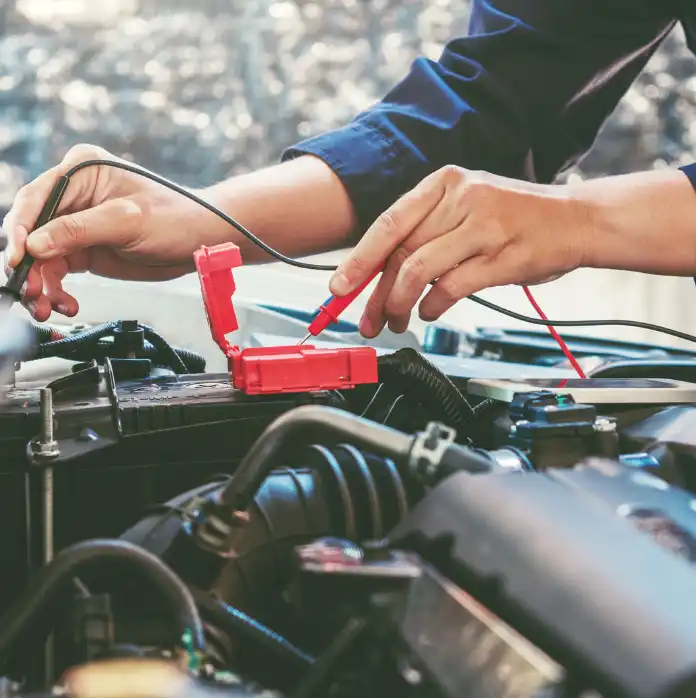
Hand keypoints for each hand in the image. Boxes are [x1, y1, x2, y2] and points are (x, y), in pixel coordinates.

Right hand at [2, 144, 212, 320]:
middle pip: (30, 230)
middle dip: (27, 264)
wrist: (199, 241)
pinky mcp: (83, 249)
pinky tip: (64, 304)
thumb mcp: (127, 221)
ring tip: (45, 307)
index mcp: (80, 171)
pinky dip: (55, 290)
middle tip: (29, 291)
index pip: (34, 199)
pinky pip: (56, 270)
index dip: (18, 230)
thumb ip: (78, 231)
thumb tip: (34, 244)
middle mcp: (72, 195)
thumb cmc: (175, 218)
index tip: (16, 258)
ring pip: (39, 255)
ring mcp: (75, 223)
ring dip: (39, 284)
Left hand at [328, 165, 591, 336]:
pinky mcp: (503, 256)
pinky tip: (430, 312)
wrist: (575, 219)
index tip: (338, 288)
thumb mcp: (463, 209)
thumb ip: (424, 234)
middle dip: (375, 294)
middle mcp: (461, 198)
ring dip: (399, 304)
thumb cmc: (512, 218)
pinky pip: (452, 287)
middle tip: (367, 321)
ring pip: (419, 271)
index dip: (358, 260)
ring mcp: (484, 225)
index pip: (388, 224)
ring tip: (396, 321)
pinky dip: (433, 306)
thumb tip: (374, 272)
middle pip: (400, 252)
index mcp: (443, 183)